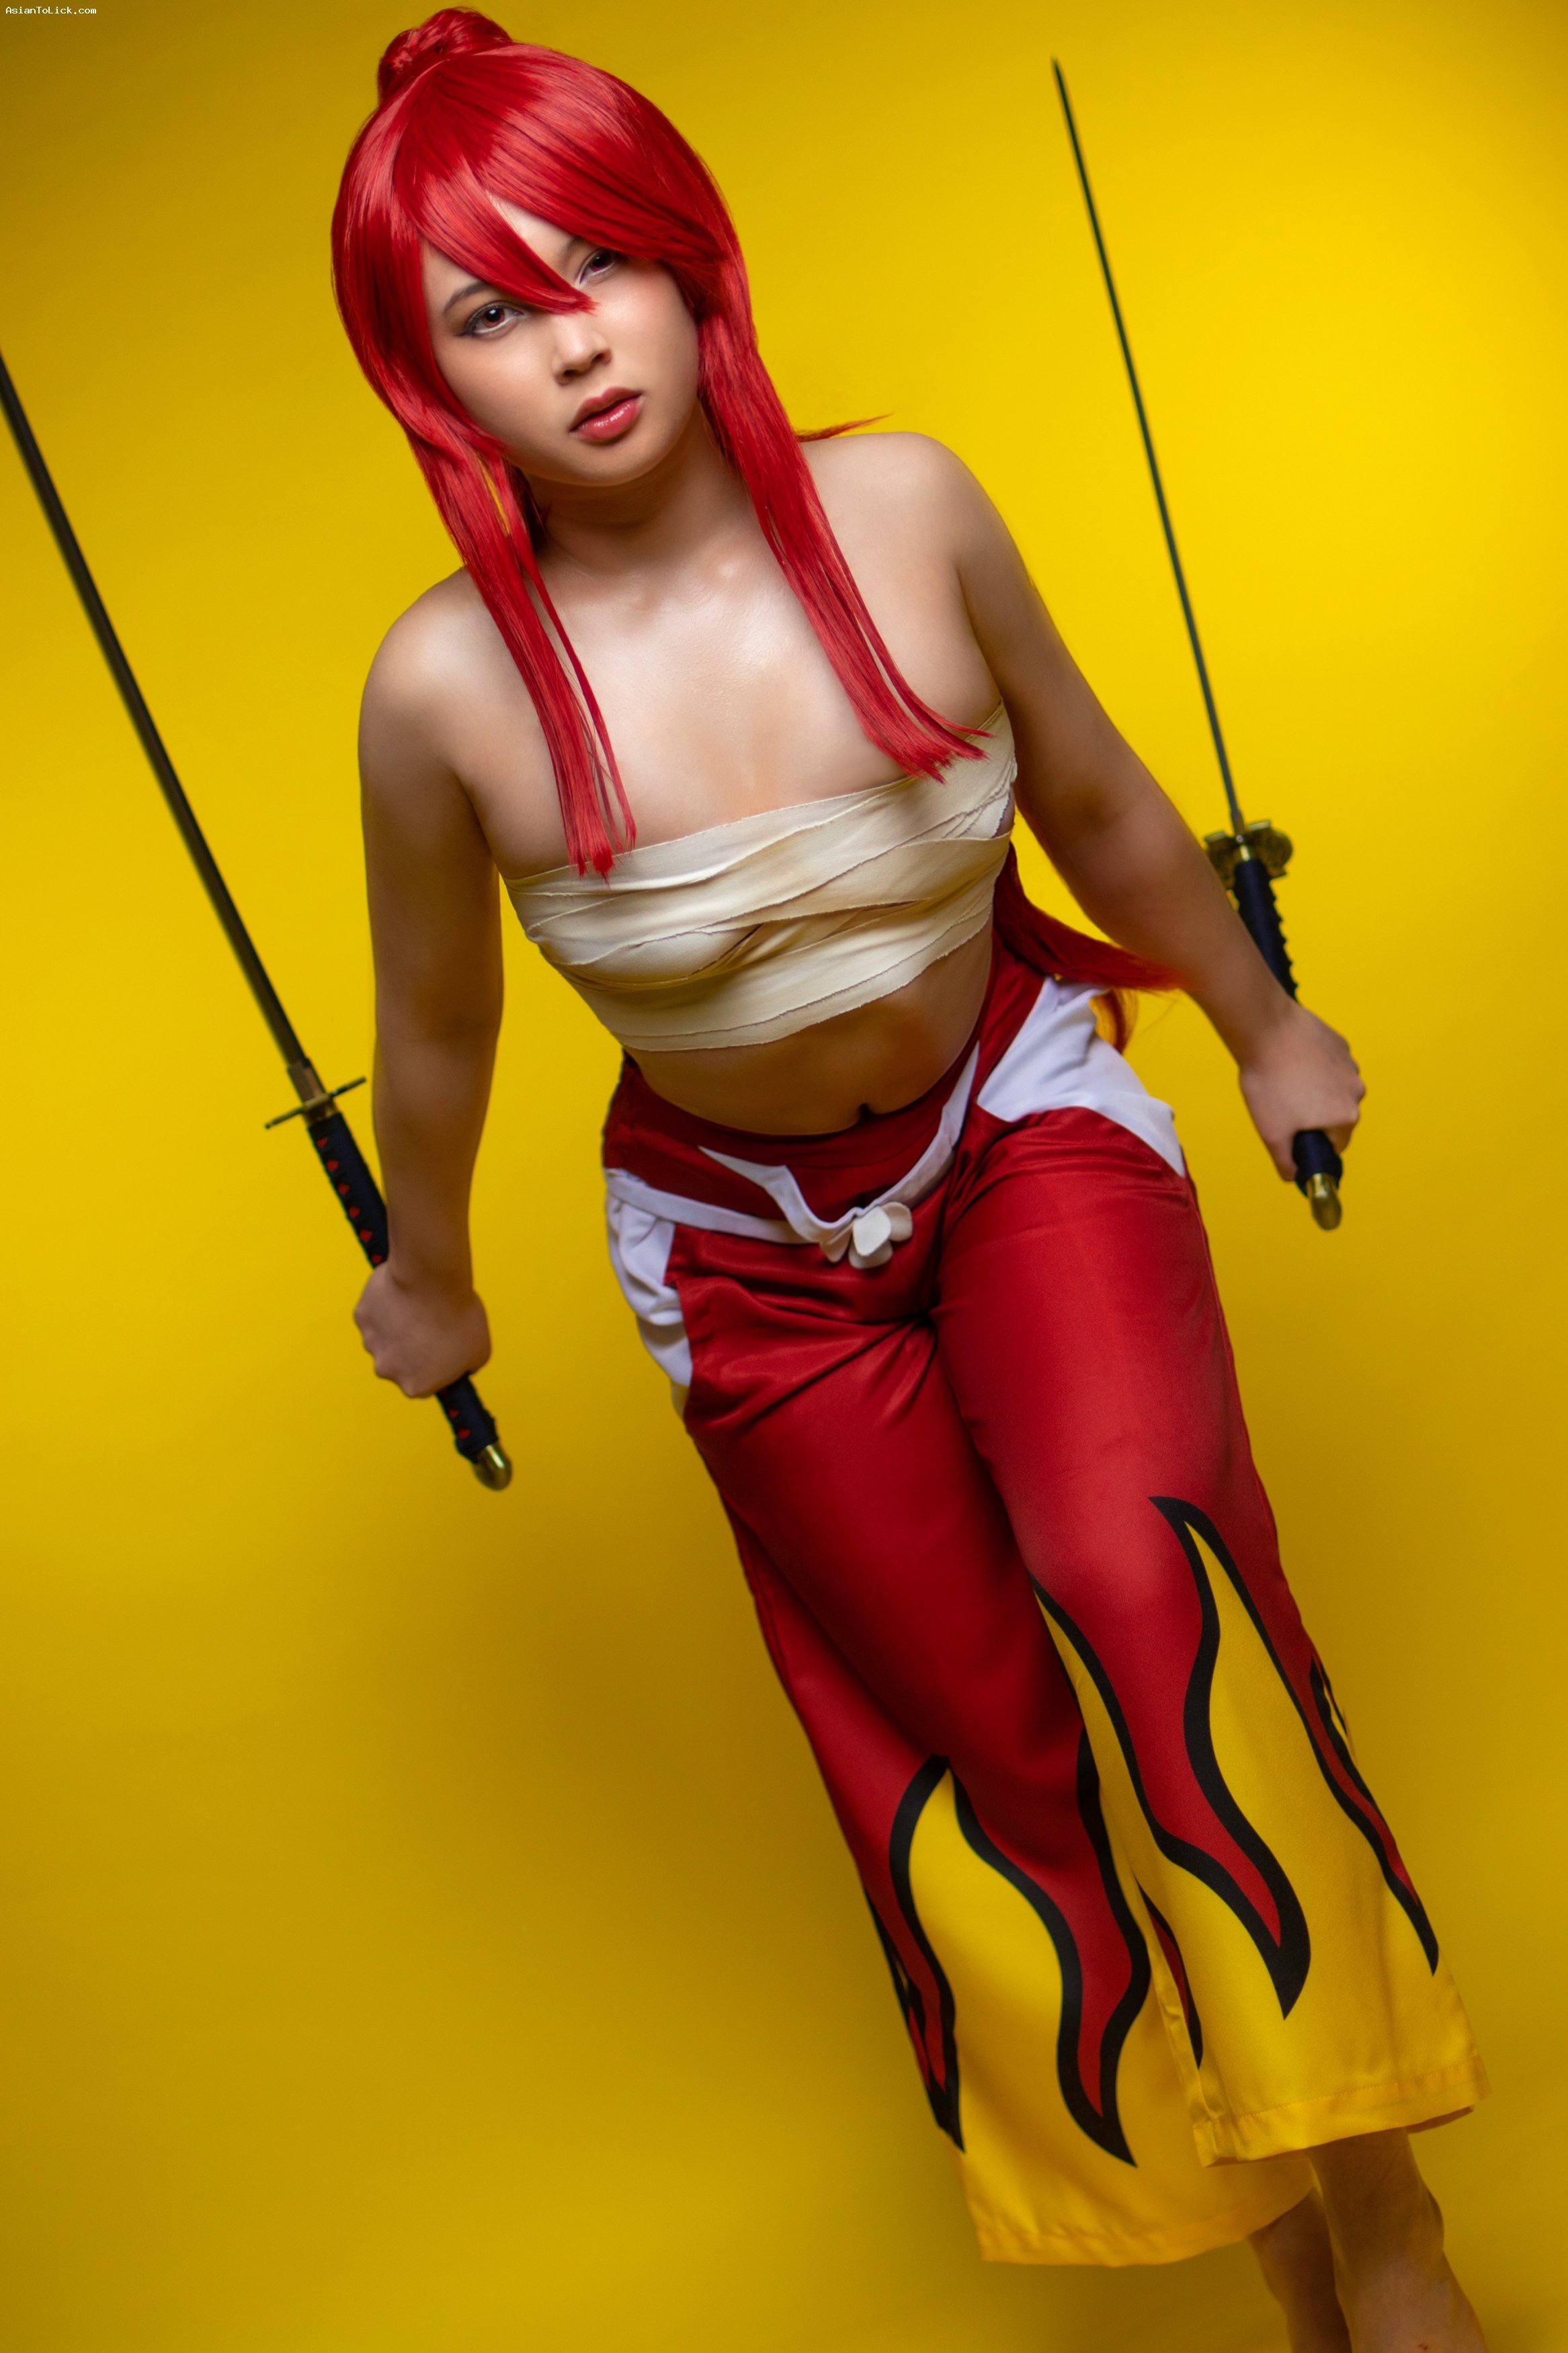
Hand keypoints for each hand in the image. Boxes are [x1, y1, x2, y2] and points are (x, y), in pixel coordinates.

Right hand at [353, 1262, 490, 1397]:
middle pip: (400, 1361)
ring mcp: (371, 1343)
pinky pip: (375, 1312)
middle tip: (431, 1322)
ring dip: (397, 1324)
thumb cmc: (457, 1315)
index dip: (434, 1361)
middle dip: (412, 1345)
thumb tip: (461, 1366)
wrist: (431, 1280)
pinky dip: (386, 1303)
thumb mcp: (479, 1351)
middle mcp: (388, 1371)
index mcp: (416, 1386)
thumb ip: (465, 1366)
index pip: (424, 1380)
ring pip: (385, 1336)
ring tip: (419, 1304)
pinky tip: (403, 1292)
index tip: (442, 1344)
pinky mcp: (361, 1316)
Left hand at [1237, 1001, 1364, 1180]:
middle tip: (1283, 1103)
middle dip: (1313, 1115)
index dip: (1310, 1142)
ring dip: (1314, 1090)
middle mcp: (1356, 1091)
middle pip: (1336, 1116)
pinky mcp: (1339, 1044)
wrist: (1265, 1031)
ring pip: (1333, 1089)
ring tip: (1285, 1080)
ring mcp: (1350, 1064)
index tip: (1291, 1130)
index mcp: (1346, 1117)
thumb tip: (1295, 1178)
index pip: (1334, 1144)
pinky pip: (1329, 1065)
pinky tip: (1291, 1061)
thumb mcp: (1272, 1134)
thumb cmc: (1269, 1084)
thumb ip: (1286, 1163)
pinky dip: (1314, 1067)